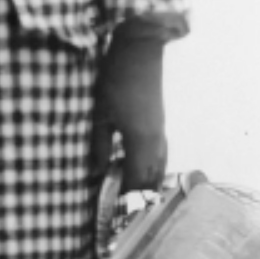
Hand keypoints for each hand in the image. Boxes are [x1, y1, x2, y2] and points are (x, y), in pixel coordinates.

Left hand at [93, 25, 168, 190]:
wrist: (139, 50)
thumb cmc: (116, 80)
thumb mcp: (100, 114)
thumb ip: (100, 145)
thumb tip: (98, 170)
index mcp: (140, 141)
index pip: (137, 179)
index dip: (128, 195)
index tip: (117, 208)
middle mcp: (155, 139)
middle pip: (152, 175)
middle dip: (140, 192)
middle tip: (126, 204)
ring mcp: (160, 128)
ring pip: (160, 163)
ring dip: (149, 178)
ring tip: (136, 190)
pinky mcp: (159, 119)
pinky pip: (160, 151)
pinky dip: (153, 163)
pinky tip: (141, 163)